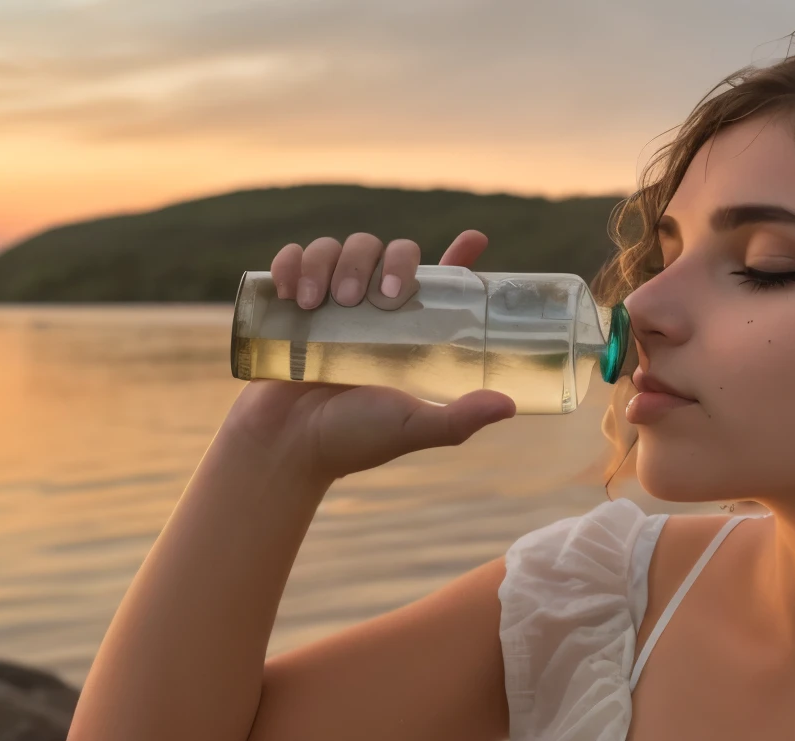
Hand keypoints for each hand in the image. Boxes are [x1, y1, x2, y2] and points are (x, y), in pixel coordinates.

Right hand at [231, 230, 514, 479]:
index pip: (436, 284)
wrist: (285, 447)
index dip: (457, 256)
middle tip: (359, 300)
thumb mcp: (411, 426)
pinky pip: (294, 259)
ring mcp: (329, 305)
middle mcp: (370, 313)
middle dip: (374, 262)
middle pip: (384, 250)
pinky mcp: (289, 305)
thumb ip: (456, 419)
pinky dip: (291, 264)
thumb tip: (509, 405)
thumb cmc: (351, 440)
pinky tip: (290, 292)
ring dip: (326, 263)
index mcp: (404, 333)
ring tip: (314, 304)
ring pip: (337, 248)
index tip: (476, 238)